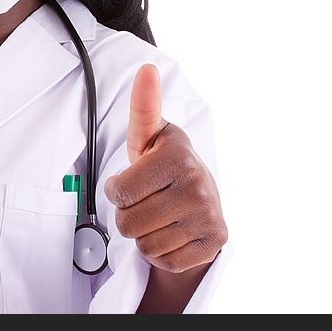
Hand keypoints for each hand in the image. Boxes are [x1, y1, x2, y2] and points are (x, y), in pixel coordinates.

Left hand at [104, 64, 227, 272]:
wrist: (201, 197)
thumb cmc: (164, 164)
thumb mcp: (149, 134)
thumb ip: (143, 106)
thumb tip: (147, 70)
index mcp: (178, 157)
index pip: (118, 191)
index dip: (118, 189)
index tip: (133, 180)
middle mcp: (198, 186)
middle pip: (128, 222)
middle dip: (129, 214)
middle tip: (146, 200)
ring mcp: (209, 217)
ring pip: (145, 245)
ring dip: (144, 234)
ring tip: (159, 215)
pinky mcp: (214, 243)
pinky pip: (164, 260)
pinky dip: (161, 252)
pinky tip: (172, 232)